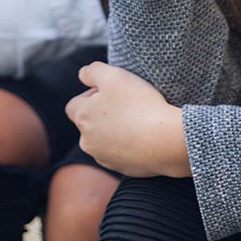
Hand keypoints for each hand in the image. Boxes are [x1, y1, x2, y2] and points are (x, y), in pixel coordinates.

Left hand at [65, 62, 189, 178]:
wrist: (166, 140)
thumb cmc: (139, 104)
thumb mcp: (114, 75)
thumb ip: (92, 71)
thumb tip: (82, 74)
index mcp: (82, 118)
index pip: (74, 105)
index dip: (90, 95)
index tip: (111, 92)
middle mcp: (87, 142)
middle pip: (89, 124)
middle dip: (102, 114)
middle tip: (126, 105)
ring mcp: (105, 158)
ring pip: (104, 141)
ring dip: (115, 131)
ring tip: (137, 120)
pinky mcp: (122, 169)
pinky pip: (121, 154)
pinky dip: (129, 145)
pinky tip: (145, 136)